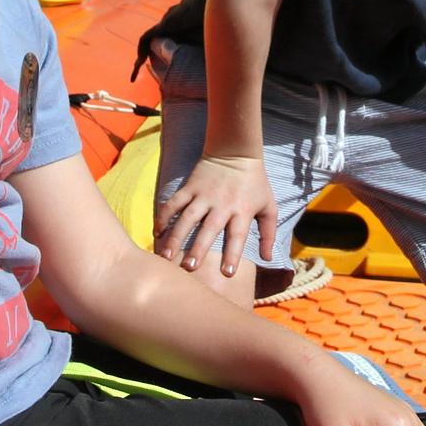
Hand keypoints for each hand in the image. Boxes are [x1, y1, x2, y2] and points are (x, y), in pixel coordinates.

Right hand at [155, 153, 278, 282]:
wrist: (236, 152)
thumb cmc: (255, 183)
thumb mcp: (269, 207)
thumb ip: (268, 233)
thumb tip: (268, 258)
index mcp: (241, 211)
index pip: (237, 236)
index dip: (232, 254)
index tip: (226, 273)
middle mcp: (221, 205)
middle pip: (208, 229)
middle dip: (198, 248)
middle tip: (189, 268)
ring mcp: (203, 195)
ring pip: (187, 218)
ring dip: (175, 237)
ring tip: (166, 256)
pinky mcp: (190, 187)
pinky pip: (174, 202)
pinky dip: (164, 216)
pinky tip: (156, 232)